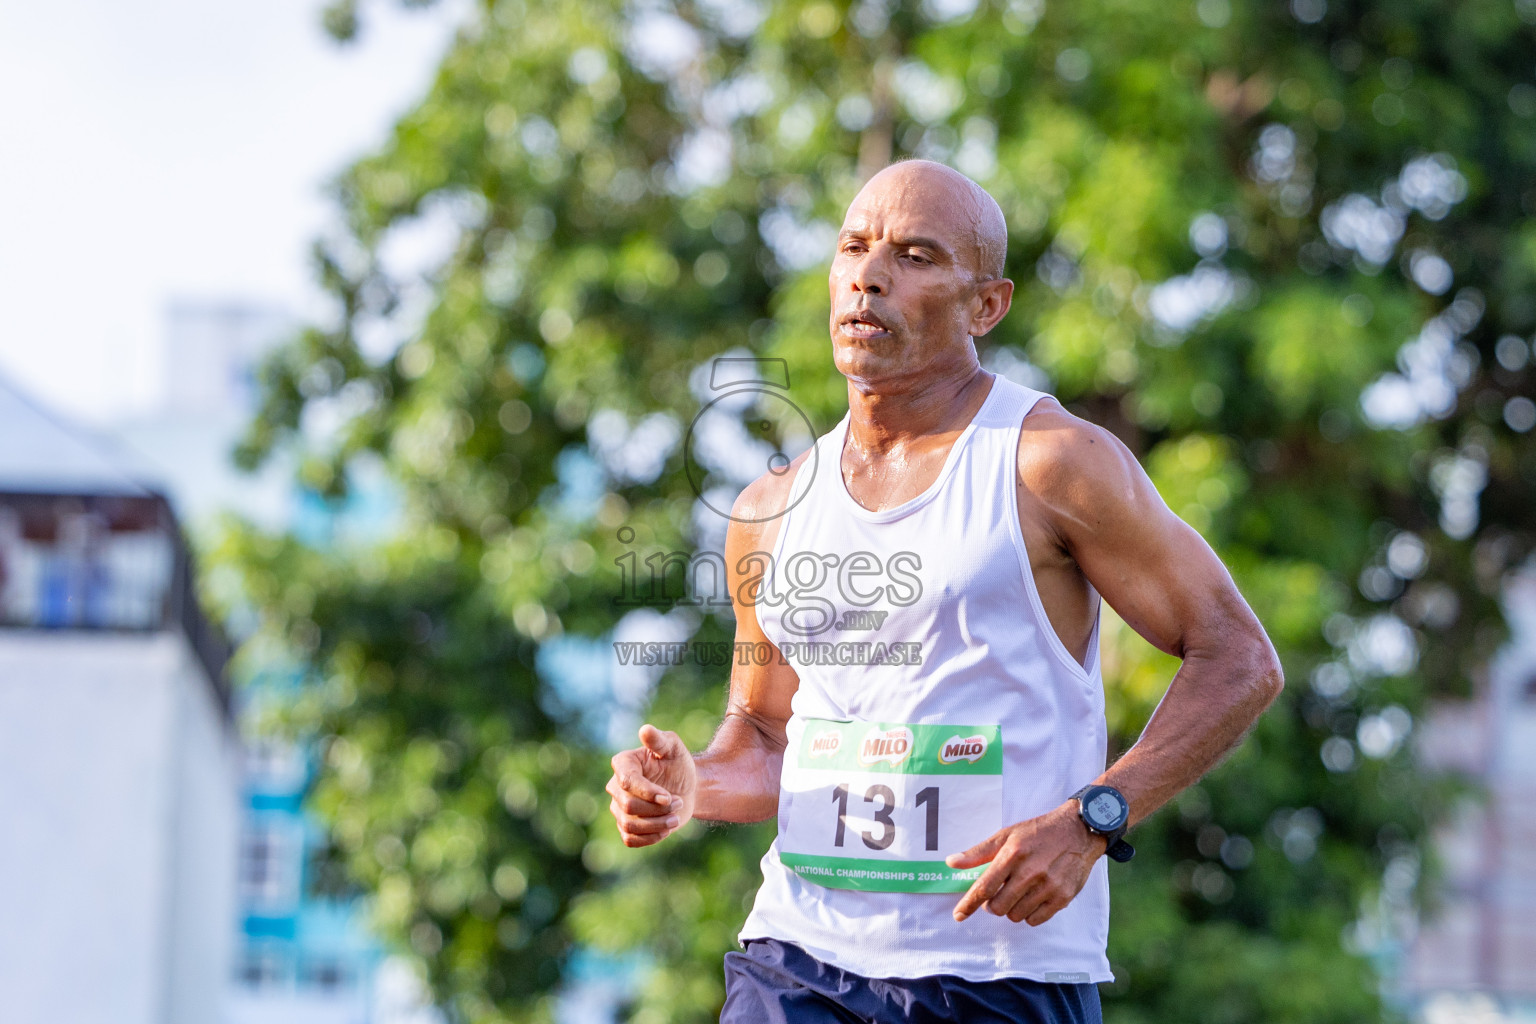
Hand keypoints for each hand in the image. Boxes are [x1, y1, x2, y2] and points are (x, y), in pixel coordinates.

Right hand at [606, 724, 697, 847]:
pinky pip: (630, 839)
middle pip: (628, 806)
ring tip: (676, 817)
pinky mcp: (626, 826)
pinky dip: (651, 837)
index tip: (669, 797)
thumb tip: (645, 730)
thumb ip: (659, 740)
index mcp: (623, 764)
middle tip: (679, 803)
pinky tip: (667, 828)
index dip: (648, 792)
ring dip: (657, 825)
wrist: (686, 788)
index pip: (626, 782)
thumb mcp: (674, 748)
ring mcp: (618, 808)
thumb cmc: (679, 764)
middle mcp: (615, 786)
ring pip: (629, 825)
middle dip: (657, 809)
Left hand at [947, 802, 1105, 924]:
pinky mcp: (1063, 897)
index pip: (984, 886)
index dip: (968, 904)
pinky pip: (1035, 920)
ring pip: (1016, 915)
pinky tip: (1031, 899)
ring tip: (1018, 892)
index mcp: (1013, 854)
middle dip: (992, 904)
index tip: (958, 915)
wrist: (1078, 831)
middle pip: (998, 906)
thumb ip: (978, 852)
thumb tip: (951, 862)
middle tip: (997, 893)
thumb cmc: (1039, 832)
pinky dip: (1028, 914)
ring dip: (1011, 908)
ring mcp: (1048, 887)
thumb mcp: (1006, 834)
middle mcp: (1030, 872)